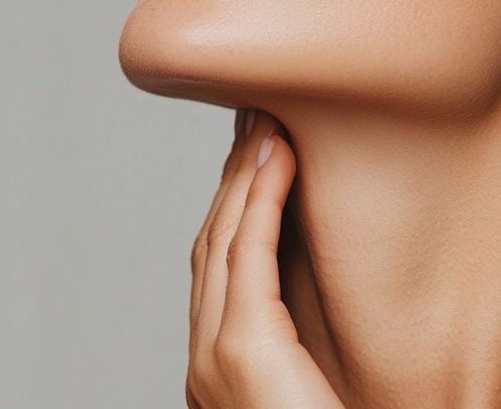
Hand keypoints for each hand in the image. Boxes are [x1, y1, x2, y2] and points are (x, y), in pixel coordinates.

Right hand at [185, 109, 346, 407]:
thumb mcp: (295, 380)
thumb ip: (281, 331)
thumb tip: (295, 273)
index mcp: (217, 361)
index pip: (217, 260)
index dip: (231, 201)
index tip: (250, 152)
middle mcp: (205, 351)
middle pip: (213, 239)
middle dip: (231, 176)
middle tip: (250, 121)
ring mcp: (215, 350)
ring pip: (223, 236)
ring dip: (243, 174)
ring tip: (262, 123)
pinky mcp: (243, 348)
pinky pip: (249, 253)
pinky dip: (260, 198)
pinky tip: (277, 157)